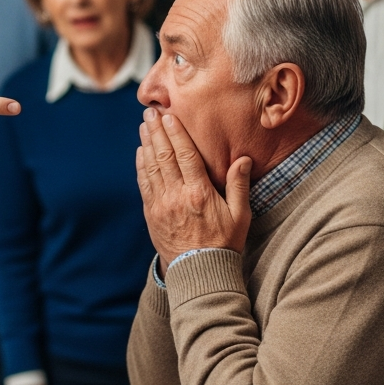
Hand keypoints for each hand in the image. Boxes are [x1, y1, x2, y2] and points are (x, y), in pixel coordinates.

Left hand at [136, 109, 252, 272]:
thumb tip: (243, 159)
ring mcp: (161, 205)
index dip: (176, 133)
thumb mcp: (240, 215)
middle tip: (150, 112)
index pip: (185, 155)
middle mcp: (177, 196)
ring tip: (143, 126)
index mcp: (200, 193)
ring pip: (151, 167)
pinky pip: (144, 184)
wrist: (199, 272)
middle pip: (164, 156)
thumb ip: (239, 185)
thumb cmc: (224, 243)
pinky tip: (141, 152)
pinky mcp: (151, 214)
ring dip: (146, 144)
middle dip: (156, 132)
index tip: (169, 116)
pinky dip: (141, 166)